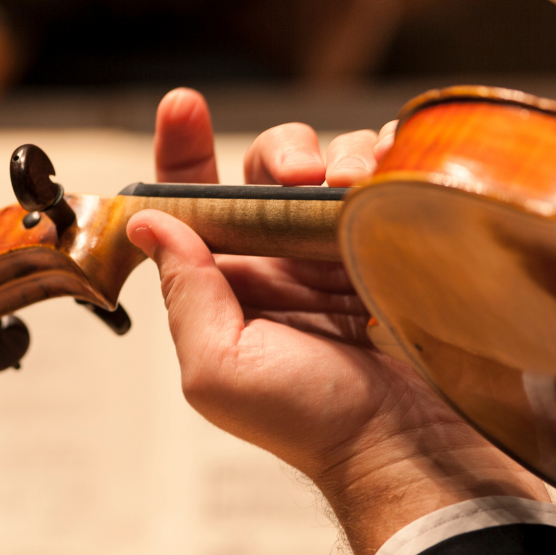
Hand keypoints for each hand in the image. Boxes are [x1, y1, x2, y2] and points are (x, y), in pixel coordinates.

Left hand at [130, 88, 547, 554]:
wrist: (407, 446)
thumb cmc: (311, 423)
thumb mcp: (217, 369)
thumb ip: (183, 293)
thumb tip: (148, 221)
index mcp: (229, 285)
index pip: (194, 202)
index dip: (183, 150)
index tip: (184, 109)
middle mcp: (281, 259)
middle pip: (268, 169)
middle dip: (282, 152)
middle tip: (303, 174)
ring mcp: (342, 249)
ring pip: (333, 163)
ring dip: (342, 157)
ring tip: (354, 187)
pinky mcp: (397, 244)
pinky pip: (391, 177)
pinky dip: (391, 160)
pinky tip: (391, 174)